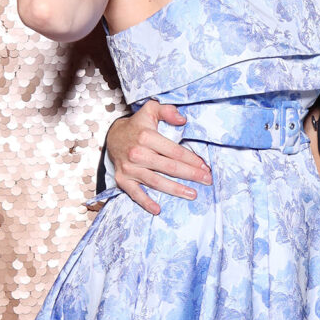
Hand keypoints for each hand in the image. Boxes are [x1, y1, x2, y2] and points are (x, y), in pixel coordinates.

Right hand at [105, 100, 211, 214]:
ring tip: (192, 194)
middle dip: (190, 174)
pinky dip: (145, 202)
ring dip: (175, 190)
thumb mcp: (150, 110)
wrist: (112, 136)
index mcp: (146, 137)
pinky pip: (135, 193)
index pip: (174, 151)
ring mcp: (130, 168)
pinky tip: (158, 209)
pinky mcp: (122, 179)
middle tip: (207, 180)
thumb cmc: (137, 125)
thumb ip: (167, 110)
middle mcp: (137, 153)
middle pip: (169, 167)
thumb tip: (182, 120)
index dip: (191, 159)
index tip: (205, 166)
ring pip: (156, 181)